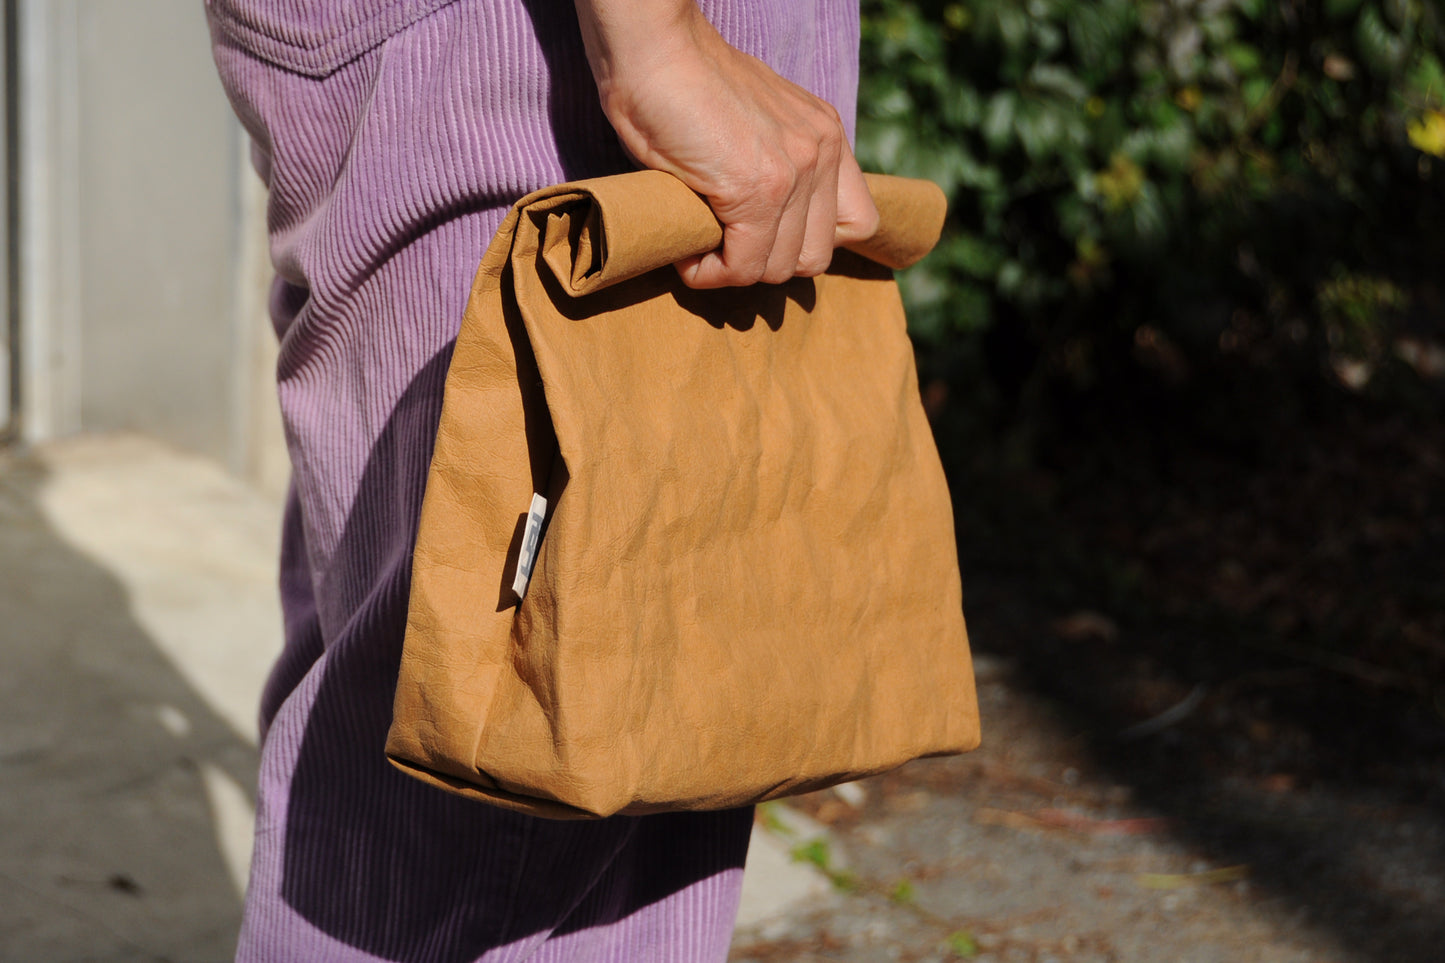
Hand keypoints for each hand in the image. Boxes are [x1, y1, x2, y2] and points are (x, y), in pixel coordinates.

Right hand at [574, 0, 878, 287]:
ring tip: (700, 248)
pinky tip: (687, 257)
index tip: (769, 237)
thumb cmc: (685, 85)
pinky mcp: (755, 192)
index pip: (859, 223)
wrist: (655, 51)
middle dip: (768, 263)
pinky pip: (742, 266)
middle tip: (727, 247)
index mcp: (826, 136)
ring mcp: (793, 174)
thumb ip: (776, 161)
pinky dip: (710, 273)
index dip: (811, 242)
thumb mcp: (755, 123)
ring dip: (735, 270)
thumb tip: (762, 228)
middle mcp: (821, 153)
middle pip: (816, 257)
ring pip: (778, 268)